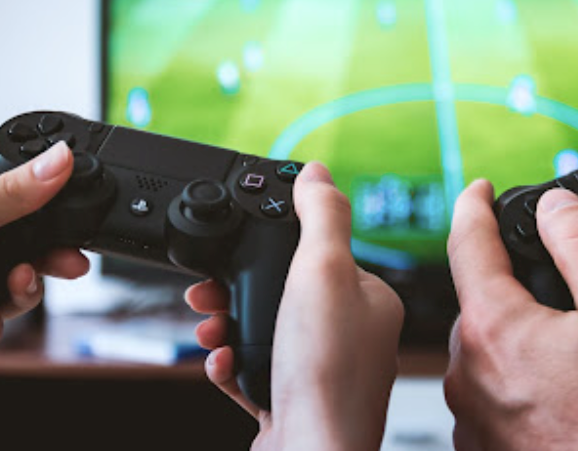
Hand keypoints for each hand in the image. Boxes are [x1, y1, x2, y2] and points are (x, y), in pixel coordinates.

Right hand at [185, 161, 404, 450]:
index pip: (321, 252)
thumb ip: (322, 215)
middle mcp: (351, 336)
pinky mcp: (295, 404)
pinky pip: (256, 371)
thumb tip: (319, 172)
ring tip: (210, 329)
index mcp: (369, 299)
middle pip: (285, 292)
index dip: (276, 245)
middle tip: (208, 291)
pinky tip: (223, 364)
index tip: (240, 243)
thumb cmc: (325, 374)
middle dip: (239, 288)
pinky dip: (232, 364)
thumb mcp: (322, 270)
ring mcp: (322, 373)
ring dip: (229, 324)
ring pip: (266, 331)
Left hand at [444, 180, 577, 450]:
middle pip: (480, 298)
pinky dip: (518, 377)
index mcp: (493, 327)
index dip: (475, 205)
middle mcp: (465, 370)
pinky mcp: (480, 446)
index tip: (480, 188)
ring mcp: (469, 415)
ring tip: (577, 354)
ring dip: (520, 334)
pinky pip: (491, 391)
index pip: (468, 242)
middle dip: (513, 282)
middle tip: (566, 291)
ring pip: (487, 346)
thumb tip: (556, 206)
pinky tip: (561, 394)